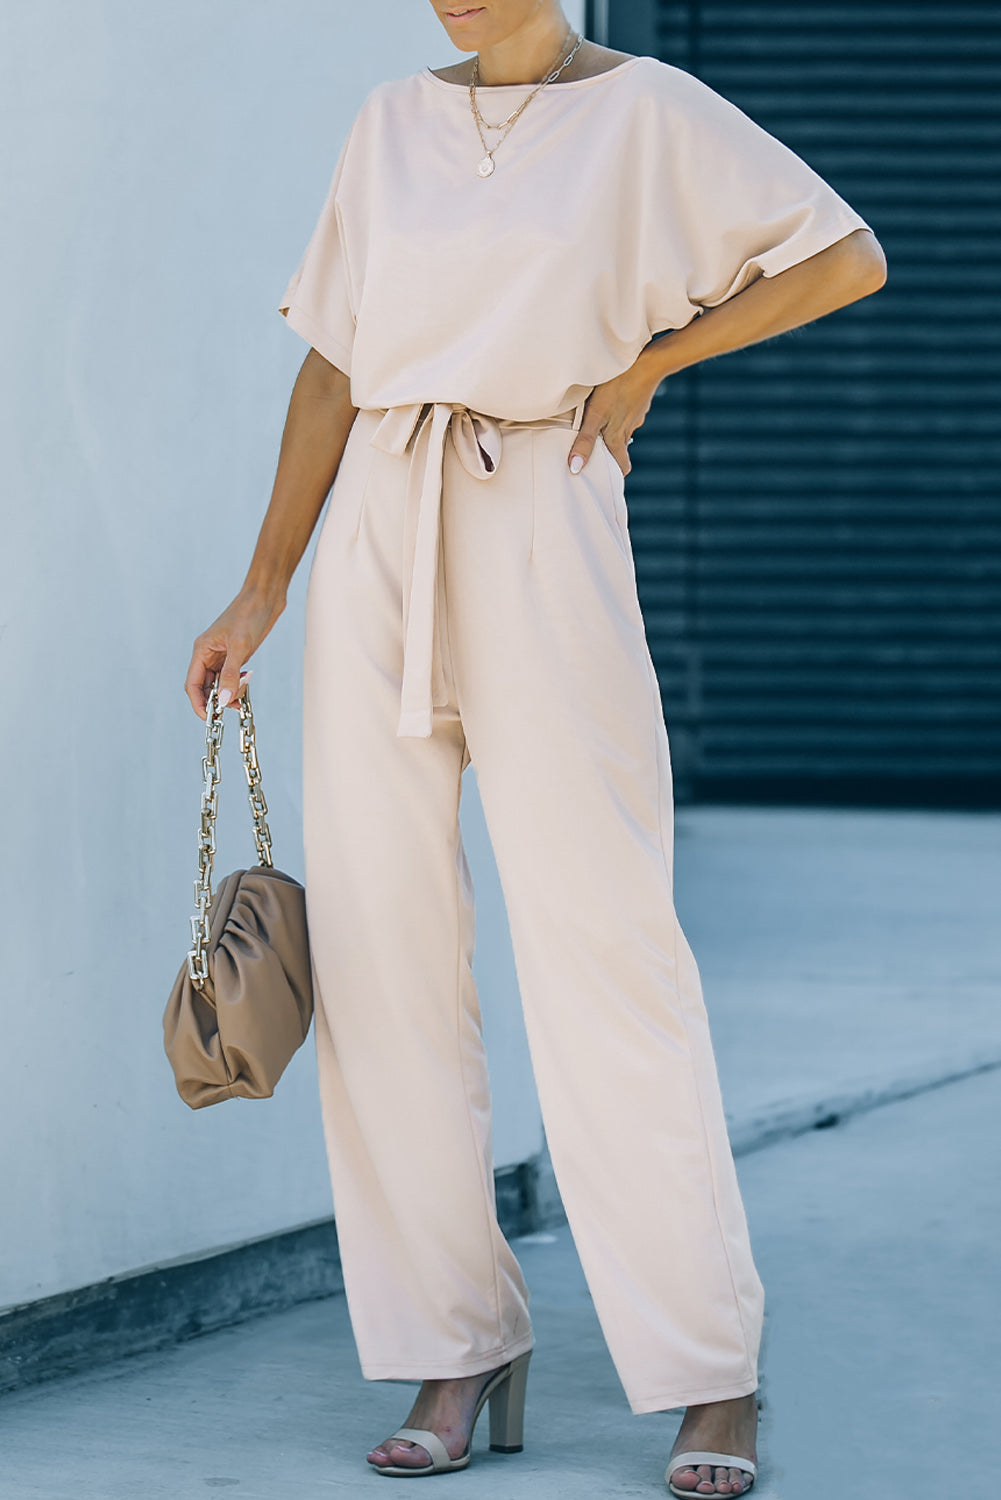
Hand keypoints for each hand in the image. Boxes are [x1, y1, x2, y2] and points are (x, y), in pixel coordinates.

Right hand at [185, 588, 284, 719]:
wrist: (265, 597)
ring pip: (219, 684)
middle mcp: (208, 655)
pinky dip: (238, 684)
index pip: (193, 685)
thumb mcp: (241, 646)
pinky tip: (247, 679)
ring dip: (230, 692)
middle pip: (205, 687)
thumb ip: (231, 674)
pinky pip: (231, 677)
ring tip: (245, 688)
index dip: (198, 703)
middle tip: (234, 705)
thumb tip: (223, 700)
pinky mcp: (235, 655)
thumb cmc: (249, 614)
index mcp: (201, 650)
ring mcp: (221, 656)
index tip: (210, 718)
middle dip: (217, 699)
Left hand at [567, 353, 660, 478]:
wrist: (647, 362)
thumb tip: (575, 469)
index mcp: (618, 437)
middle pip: (621, 449)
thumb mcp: (595, 415)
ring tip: (598, 426)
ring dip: (613, 432)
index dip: (615, 473)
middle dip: (610, 453)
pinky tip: (611, 403)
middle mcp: (629, 429)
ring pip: (623, 430)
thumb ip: (585, 441)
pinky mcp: (638, 400)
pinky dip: (619, 414)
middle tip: (595, 452)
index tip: (605, 477)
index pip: (622, 466)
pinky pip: (627, 413)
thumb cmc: (616, 387)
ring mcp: (636, 414)